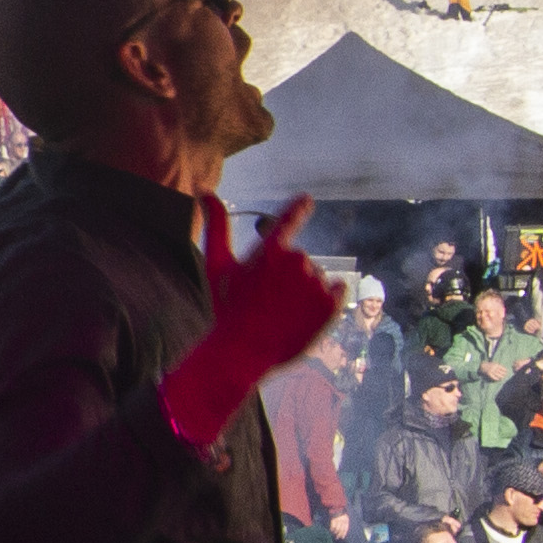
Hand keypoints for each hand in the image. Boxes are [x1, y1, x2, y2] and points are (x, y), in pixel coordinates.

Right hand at [160, 198, 336, 447]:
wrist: (243, 352)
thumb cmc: (227, 308)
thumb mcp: (217, 265)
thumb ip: (217, 224)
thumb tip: (205, 190)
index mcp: (271, 248)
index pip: (291, 217)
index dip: (300, 207)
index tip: (306, 199)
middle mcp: (298, 260)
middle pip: (299, 258)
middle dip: (287, 274)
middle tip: (268, 300)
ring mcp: (316, 282)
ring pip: (316, 277)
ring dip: (304, 290)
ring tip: (283, 313)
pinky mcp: (331, 304)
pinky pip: (337, 290)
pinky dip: (326, 300)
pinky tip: (305, 314)